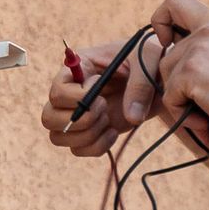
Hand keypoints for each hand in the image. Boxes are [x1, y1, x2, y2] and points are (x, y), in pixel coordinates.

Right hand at [40, 29, 171, 157]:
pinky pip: (79, 150)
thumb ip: (140, 84)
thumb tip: (130, 118)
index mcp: (78, 67)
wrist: (159, 79)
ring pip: (59, 138)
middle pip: (48, 117)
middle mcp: (72, 91)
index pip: (57, 90)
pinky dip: (97, 147)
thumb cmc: (149, 59)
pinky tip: (114, 131)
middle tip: (104, 108)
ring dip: (87, 135)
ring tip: (109, 119)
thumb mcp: (148, 59)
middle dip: (79, 120)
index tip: (101, 84)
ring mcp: (79, 113)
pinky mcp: (90, 131)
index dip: (78, 97)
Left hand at [153, 0, 208, 146]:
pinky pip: (169, 98)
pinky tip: (207, 123)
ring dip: (182, 103)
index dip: (162, 20)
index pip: (175, 1)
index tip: (167, 43)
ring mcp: (199, 49)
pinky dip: (183, 116)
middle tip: (202, 104)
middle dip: (178, 85)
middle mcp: (207, 30)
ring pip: (167, 79)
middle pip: (166, 56)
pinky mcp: (192, 72)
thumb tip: (173, 51)